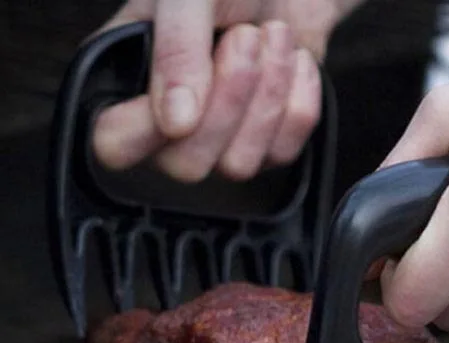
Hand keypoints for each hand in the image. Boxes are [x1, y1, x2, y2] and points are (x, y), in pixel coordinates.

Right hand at [91, 0, 340, 182]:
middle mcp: (169, 125)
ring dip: (268, 94)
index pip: (114, 144)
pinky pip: (282, 153)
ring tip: (274, 36)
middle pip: (187, 165)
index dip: (146, 130)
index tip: (189, 84)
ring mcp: (221, 142)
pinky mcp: (268, 145)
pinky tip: (295, 59)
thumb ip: (175, 50)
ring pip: (238, 166)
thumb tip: (176, 124)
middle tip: (245, 36)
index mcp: (126, 79)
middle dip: (227, 100)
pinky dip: (299, 100)